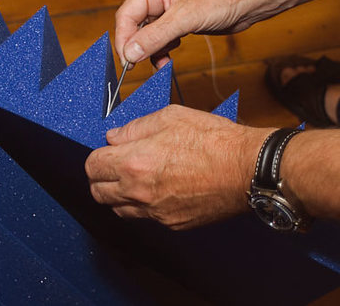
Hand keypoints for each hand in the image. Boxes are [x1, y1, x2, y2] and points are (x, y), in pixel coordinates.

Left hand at [85, 105, 272, 229]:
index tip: (107, 151)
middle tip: (114, 165)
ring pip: (118, 209)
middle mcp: (139, 192)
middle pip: (98, 193)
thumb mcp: (170, 116)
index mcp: (134, 162)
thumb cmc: (213, 140)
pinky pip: (144, 217)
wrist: (246, 169)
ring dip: (118, 194)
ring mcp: (155, 211)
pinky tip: (158, 189)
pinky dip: (143, 205)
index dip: (97, 156)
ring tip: (134, 178)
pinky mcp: (171, 223)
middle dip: (101, 177)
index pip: (93, 166)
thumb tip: (115, 136)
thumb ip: (135, 127)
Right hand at [114, 0, 263, 68]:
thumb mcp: (185, 19)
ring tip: (162, 63)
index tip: (127, 61)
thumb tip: (130, 52)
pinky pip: (160, 39)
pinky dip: (162, 50)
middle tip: (140, 65)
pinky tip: (170, 56)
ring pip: (146, 35)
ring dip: (151, 51)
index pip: (126, 15)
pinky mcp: (178, 21)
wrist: (251, 0)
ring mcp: (167, 9)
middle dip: (137, 47)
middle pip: (134, 26)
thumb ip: (155, 36)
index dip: (124, 39)